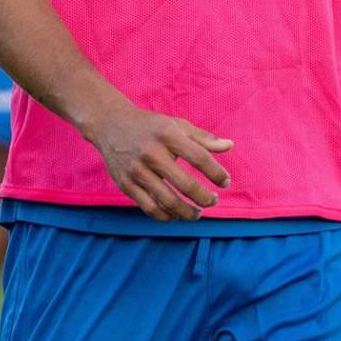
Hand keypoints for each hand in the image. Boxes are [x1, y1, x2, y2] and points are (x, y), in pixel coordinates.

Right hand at [90, 104, 232, 221]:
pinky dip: (166, 216)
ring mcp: (137, 170)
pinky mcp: (125, 184)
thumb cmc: (151, 126)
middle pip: (185, 184)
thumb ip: (204, 138)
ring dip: (187, 213)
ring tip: (198, 213)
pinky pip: (149, 208)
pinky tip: (176, 215)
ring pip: (167, 202)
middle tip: (213, 201)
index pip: (199, 157)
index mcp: (168, 134)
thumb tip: (230, 146)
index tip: (226, 182)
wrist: (111, 124)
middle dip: (204, 198)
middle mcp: (152, 153)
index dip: (216, 173)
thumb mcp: (177, 125)